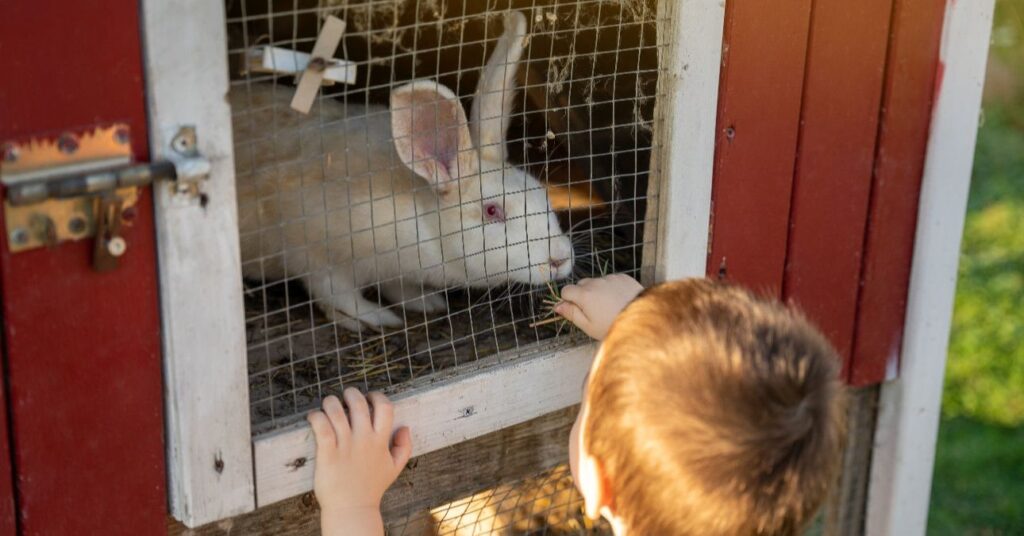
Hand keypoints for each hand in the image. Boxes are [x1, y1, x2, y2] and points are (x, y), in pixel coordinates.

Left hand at [307, 389, 412, 535]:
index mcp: (381, 441)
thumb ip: (404, 447)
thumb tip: (405, 428)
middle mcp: (364, 440)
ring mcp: (345, 446)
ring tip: (329, 404)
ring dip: (331, 402)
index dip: (377, 396)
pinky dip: (316, 416)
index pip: (385, 407)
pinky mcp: (327, 453)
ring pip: (336, 411)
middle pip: (358, 403)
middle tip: (345, 397)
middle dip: (351, 393)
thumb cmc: (371, 488)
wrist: (352, 509)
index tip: (369, 397)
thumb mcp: (395, 468)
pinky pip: (321, 426)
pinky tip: (314, 417)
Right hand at [555, 274, 643, 339]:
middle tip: (594, 311)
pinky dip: (612, 287)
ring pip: (596, 282)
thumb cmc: (613, 326)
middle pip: (581, 284)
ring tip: (609, 307)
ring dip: (598, 290)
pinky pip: (611, 280)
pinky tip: (619, 300)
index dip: (569, 301)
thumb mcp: (588, 326)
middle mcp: (595, 282)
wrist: (642, 320)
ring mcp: (610, 278)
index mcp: (584, 295)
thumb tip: (557, 306)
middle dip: (583, 295)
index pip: (566, 290)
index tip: (577, 310)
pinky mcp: (623, 277)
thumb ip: (571, 314)